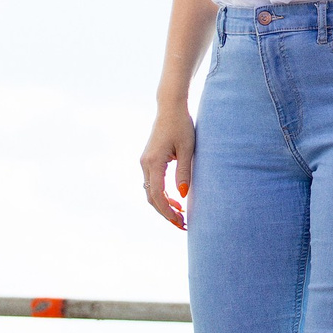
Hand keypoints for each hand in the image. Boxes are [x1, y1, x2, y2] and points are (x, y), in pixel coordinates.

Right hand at [139, 109, 193, 229]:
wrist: (170, 108)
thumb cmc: (182, 126)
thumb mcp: (187, 149)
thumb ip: (184, 172)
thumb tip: (182, 195)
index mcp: (154, 162)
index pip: (157, 195)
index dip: (167, 212)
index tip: (179, 222)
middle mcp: (145, 164)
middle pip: (151, 197)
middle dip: (165, 213)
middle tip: (182, 224)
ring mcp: (145, 162)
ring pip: (150, 191)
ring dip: (164, 205)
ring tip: (181, 215)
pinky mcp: (148, 160)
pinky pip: (152, 183)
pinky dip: (162, 195)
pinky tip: (176, 200)